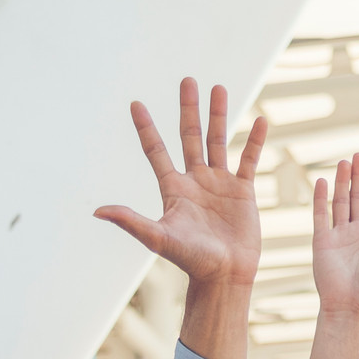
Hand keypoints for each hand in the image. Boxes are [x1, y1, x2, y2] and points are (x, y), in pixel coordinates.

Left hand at [95, 78, 267, 290]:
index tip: (136, 104)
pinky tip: (261, 121)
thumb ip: (130, 221)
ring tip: (219, 88)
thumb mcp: (158, 238)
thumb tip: (98, 211)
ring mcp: (219, 184)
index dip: (146, 128)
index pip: (156, 151)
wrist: (224, 276)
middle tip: (187, 81)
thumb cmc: (191, 260)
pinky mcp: (243, 192)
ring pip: (218, 141)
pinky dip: (255, 141)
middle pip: (189, 136)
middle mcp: (195, 180)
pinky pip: (249, 160)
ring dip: (219, 115)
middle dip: (188, 109)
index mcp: (173, 188)